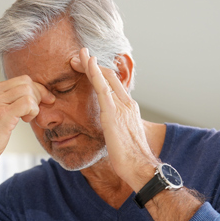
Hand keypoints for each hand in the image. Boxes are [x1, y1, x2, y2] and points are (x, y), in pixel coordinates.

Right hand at [0, 76, 54, 211]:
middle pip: (26, 82)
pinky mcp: (1, 114)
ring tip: (26, 118)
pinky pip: (27, 103)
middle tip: (35, 113)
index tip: (44, 101)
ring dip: (34, 105)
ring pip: (28, 91)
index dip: (36, 90)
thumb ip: (8, 100)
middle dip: (38, 96)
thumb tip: (33, 93)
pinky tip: (25, 121)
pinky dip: (33, 111)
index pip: (21, 80)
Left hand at [70, 48, 157, 190]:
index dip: (100, 74)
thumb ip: (116, 129)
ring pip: (104, 78)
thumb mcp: (122, 139)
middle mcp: (127, 104)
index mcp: (129, 109)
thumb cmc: (130, 158)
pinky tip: (87, 63)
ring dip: (90, 64)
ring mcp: (121, 106)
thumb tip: (109, 132)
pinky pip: (102, 88)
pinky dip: (94, 73)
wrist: (139, 166)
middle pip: (109, 76)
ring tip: (79, 54)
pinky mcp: (112, 112)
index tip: (88, 67)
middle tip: (79, 56)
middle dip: (93, 65)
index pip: (114, 85)